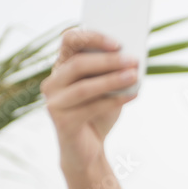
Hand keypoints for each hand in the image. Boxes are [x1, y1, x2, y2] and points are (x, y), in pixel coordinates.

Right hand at [41, 27, 139, 171]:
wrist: (88, 151)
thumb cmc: (99, 114)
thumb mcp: (107, 89)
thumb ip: (111, 73)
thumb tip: (131, 59)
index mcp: (61, 67)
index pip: (69, 40)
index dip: (91, 37)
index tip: (117, 42)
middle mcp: (53, 82)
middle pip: (77, 64)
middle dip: (108, 61)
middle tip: (133, 60)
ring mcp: (54, 103)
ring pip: (84, 87)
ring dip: (112, 80)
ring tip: (134, 76)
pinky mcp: (62, 122)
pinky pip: (91, 108)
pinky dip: (115, 101)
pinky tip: (133, 95)